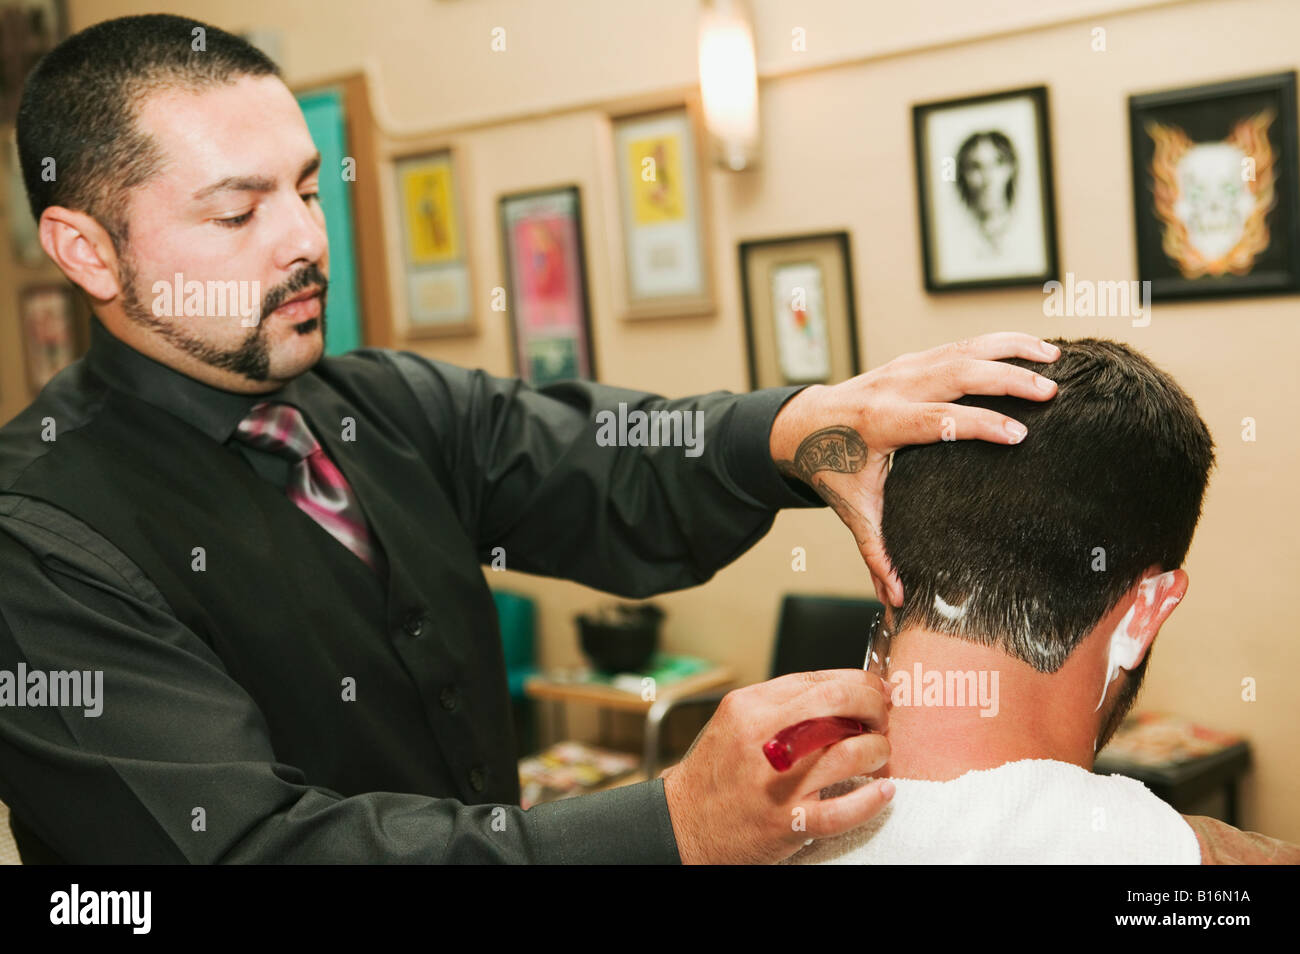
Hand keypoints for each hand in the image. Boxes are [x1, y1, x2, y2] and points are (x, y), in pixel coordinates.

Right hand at [660, 669, 891, 863]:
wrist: (684, 824)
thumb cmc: (715, 774)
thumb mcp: (736, 723)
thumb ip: (780, 705)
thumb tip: (841, 693)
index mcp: (750, 708)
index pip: (819, 680)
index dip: (859, 682)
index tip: (876, 690)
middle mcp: (764, 739)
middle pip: (838, 704)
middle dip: (873, 706)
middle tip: (882, 718)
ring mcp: (778, 782)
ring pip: (850, 752)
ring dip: (877, 750)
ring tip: (879, 755)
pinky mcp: (788, 822)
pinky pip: (843, 809)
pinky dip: (872, 800)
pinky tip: (882, 792)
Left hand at [770, 332, 1060, 606]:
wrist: (802, 425)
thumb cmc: (832, 469)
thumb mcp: (853, 511)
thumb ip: (876, 553)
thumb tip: (896, 600)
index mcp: (880, 424)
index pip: (936, 420)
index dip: (978, 424)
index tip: (1019, 434)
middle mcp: (894, 388)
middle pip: (955, 373)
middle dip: (1005, 379)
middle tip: (1051, 392)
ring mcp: (904, 368)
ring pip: (961, 349)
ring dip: (1009, 349)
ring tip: (1054, 358)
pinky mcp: (912, 360)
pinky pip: (959, 345)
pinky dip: (997, 342)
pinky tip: (1031, 347)